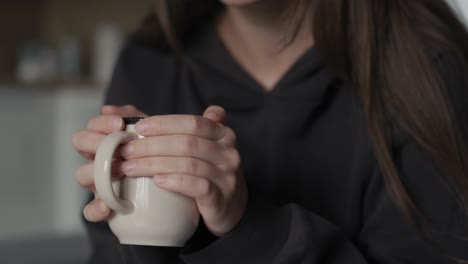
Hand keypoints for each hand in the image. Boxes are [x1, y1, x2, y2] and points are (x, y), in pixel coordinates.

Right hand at [72, 105, 147, 221]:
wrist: (173, 191)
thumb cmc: (156, 158)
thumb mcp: (149, 135)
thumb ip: (134, 118)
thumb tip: (108, 108)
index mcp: (106, 140)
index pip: (92, 126)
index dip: (101, 124)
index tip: (119, 125)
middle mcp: (98, 159)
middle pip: (80, 144)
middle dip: (93, 142)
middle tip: (113, 145)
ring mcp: (99, 182)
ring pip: (82, 175)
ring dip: (95, 171)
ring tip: (116, 171)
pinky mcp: (104, 206)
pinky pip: (90, 210)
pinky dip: (95, 209)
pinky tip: (107, 206)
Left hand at [120, 106, 247, 235]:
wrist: (230, 205)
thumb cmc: (207, 171)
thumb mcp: (199, 145)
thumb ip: (175, 126)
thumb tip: (122, 109)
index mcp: (222, 134)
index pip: (193, 123)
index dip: (164, 124)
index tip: (138, 128)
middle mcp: (228, 152)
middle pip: (187, 143)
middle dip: (152, 146)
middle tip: (126, 151)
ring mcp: (227, 176)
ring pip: (189, 165)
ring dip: (155, 164)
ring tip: (131, 167)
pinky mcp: (222, 198)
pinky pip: (198, 187)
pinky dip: (176, 182)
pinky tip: (157, 181)